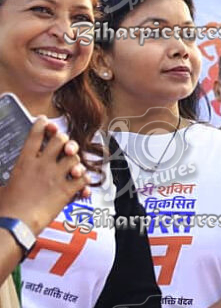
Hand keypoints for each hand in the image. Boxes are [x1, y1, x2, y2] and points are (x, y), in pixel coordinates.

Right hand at [0, 117, 89, 234]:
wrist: (14, 225)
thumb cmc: (5, 209)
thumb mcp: (1, 187)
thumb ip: (6, 178)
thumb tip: (3, 183)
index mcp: (24, 162)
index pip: (35, 135)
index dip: (42, 125)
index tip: (46, 122)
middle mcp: (42, 165)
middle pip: (60, 140)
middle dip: (64, 141)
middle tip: (64, 146)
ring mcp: (55, 176)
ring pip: (74, 157)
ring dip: (75, 161)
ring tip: (73, 167)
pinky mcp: (66, 190)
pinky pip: (83, 179)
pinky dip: (84, 181)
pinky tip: (81, 185)